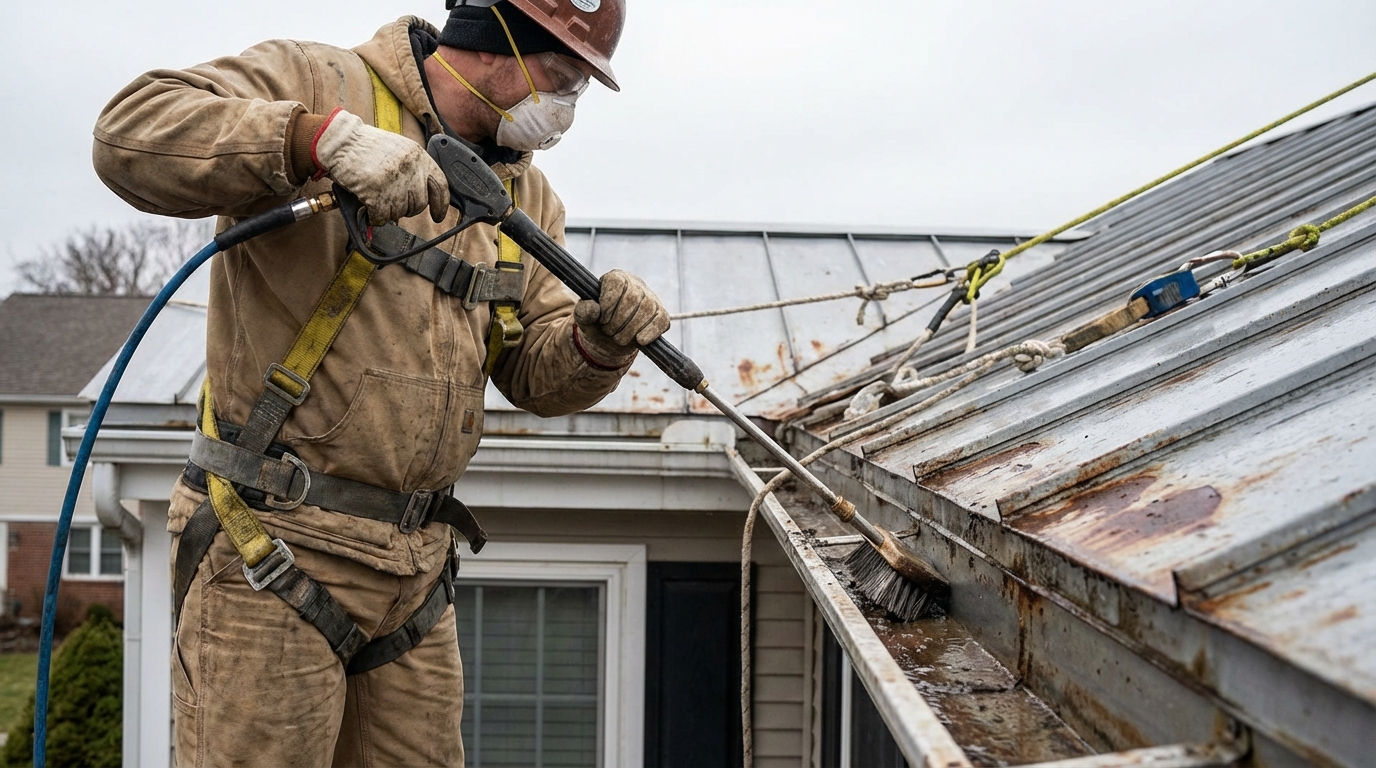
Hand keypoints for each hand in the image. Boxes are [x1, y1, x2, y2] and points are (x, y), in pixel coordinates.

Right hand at [312, 109, 448, 224]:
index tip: (438, 215)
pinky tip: (369, 208)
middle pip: (419, 203)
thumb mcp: (399, 149)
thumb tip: (422, 191)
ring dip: (388, 210)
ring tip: (377, 197)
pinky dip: (375, 217)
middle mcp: (410, 168)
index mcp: (418, 156)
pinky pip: (383, 217)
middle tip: (392, 201)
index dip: (441, 204)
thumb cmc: (365, 145)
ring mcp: (394, 181)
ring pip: (401, 212)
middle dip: (407, 207)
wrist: (340, 141)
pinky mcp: (377, 193)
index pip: (440, 185)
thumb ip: (414, 167)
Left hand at [574, 270, 669, 364]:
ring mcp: (651, 299)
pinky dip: (650, 333)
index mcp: (616, 278)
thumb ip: (583, 312)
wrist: (610, 341)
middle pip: (633, 298)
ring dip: (631, 330)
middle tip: (609, 332)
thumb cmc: (596, 324)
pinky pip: (661, 321)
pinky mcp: (661, 315)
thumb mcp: (585, 319)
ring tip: (619, 338)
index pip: (617, 283)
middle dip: (618, 321)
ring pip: (648, 309)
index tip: (602, 319)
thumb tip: (593, 308)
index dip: (609, 304)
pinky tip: (639, 340)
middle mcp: (636, 284)